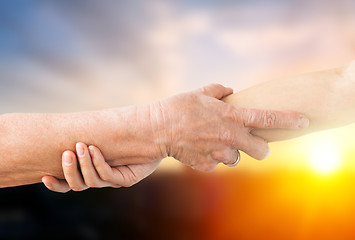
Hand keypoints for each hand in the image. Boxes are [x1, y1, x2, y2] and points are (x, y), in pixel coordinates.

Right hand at [42, 142, 160, 192]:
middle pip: (77, 185)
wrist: (154, 135)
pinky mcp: (126, 179)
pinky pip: (108, 175)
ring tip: (81, 146)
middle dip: (69, 171)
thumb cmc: (125, 133)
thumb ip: (85, 135)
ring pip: (92, 181)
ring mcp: (113, 181)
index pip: (69, 185)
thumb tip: (64, 126)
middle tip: (66, 153)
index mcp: (91, 172)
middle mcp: (101, 179)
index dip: (56, 185)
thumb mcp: (101, 135)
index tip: (44, 176)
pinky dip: (98, 162)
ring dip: (84, 164)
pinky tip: (95, 149)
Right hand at [152, 83, 308, 171]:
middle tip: (253, 143)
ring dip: (231, 151)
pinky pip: (217, 163)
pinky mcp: (207, 165)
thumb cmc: (178, 107)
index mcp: (231, 116)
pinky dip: (212, 157)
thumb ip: (219, 91)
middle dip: (261, 149)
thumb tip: (230, 91)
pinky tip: (200, 147)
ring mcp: (218, 153)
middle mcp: (229, 137)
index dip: (287, 120)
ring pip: (236, 158)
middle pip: (261, 151)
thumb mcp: (200, 93)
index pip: (266, 119)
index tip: (303, 121)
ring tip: (213, 141)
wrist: (158, 129)